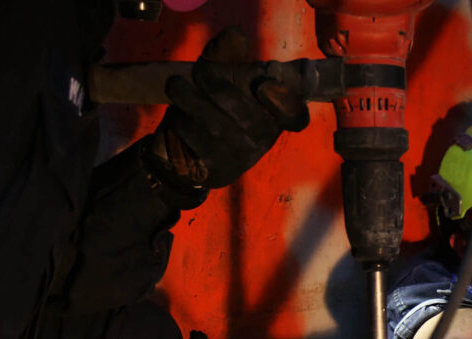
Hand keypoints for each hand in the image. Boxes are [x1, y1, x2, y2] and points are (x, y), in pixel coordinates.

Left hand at [148, 27, 309, 194]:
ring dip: (194, 102)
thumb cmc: (208, 110)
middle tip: (199, 70)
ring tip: (175, 85)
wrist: (182, 155)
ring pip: (220, 128)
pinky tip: (176, 115)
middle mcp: (263, 138)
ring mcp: (241, 157)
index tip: (264, 84)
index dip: (286, 103)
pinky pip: (200, 143)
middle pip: (251, 119)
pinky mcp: (218, 169)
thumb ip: (227, 57)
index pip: (296, 117)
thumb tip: (236, 35)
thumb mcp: (218, 79)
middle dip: (221, 89)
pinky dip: (184, 124)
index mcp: (272, 116)